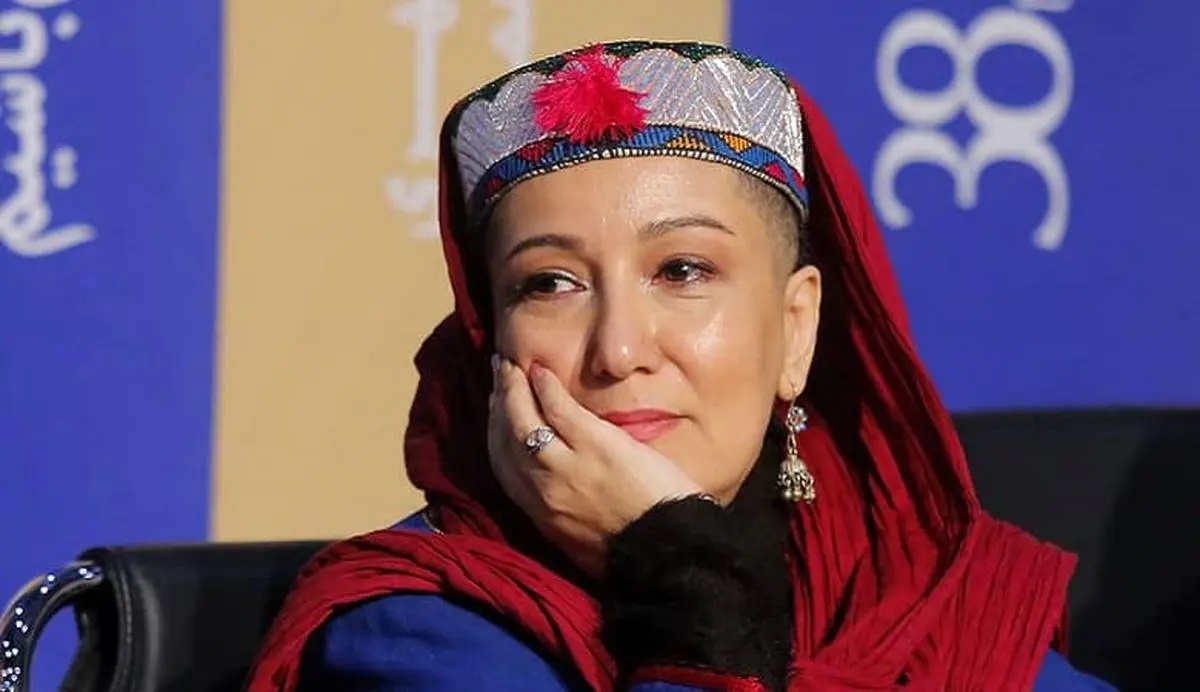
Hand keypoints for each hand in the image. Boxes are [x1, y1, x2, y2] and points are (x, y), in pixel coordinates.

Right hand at [488, 358, 703, 575]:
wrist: (667, 555)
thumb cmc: (636, 550)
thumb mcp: (584, 539)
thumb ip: (564, 511)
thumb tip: (560, 492)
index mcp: (540, 514)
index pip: (502, 466)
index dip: (494, 432)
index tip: (495, 409)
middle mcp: (542, 490)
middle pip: (505, 439)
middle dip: (498, 404)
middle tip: (500, 376)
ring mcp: (566, 467)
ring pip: (523, 420)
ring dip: (513, 389)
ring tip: (513, 368)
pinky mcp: (595, 446)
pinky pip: (558, 410)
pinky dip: (545, 388)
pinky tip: (541, 372)